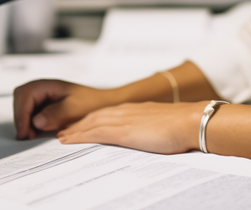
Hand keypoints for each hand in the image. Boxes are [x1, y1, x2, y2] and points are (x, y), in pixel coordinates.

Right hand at [13, 79, 115, 139]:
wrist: (105, 105)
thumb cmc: (93, 104)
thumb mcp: (75, 109)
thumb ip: (55, 114)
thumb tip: (36, 121)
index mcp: (48, 85)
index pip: (24, 95)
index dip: (21, 114)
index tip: (25, 132)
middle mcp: (42, 89)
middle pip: (19, 100)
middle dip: (21, 118)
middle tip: (28, 136)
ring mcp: (43, 97)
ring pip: (23, 108)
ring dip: (25, 122)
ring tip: (33, 136)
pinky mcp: (45, 107)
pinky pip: (31, 114)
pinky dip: (31, 124)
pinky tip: (38, 133)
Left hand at [56, 101, 204, 154]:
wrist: (190, 121)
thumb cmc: (182, 125)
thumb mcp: (162, 125)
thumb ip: (151, 128)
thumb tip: (151, 136)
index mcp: (135, 110)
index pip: (106, 115)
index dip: (91, 121)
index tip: (80, 126)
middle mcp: (125, 111)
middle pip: (94, 117)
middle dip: (78, 124)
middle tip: (63, 132)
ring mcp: (122, 119)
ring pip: (90, 123)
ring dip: (74, 130)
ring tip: (61, 137)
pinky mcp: (121, 130)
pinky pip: (93, 132)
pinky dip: (78, 136)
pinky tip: (68, 141)